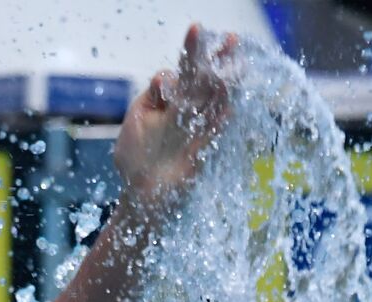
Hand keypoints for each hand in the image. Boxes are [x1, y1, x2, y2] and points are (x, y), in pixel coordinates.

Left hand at [113, 24, 236, 214]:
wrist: (143, 194)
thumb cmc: (134, 158)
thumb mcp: (134, 122)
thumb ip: (147, 99)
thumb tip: (164, 78)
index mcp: (166, 100)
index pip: (177, 74)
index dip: (175, 72)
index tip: (163, 85)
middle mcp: (184, 110)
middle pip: (201, 78)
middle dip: (214, 57)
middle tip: (231, 38)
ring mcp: (196, 126)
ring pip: (215, 97)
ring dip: (227, 80)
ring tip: (237, 62)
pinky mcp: (204, 147)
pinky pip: (216, 127)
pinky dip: (223, 114)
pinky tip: (230, 101)